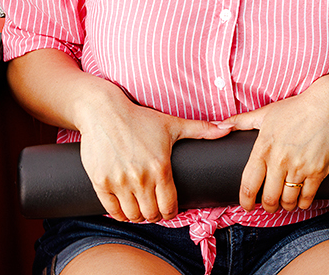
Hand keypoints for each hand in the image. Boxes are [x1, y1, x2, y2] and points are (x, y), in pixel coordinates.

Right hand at [79, 101, 227, 221]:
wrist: (103, 111)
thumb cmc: (139, 118)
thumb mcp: (171, 124)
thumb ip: (201, 129)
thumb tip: (227, 129)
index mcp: (160, 168)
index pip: (169, 207)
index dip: (170, 212)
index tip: (168, 208)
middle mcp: (140, 178)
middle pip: (151, 215)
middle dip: (155, 214)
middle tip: (154, 209)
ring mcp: (119, 182)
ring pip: (132, 215)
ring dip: (137, 215)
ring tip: (140, 208)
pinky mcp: (101, 182)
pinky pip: (112, 211)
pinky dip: (118, 214)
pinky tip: (123, 207)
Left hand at [220, 76, 328, 211]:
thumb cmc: (297, 107)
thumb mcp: (266, 112)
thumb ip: (241, 121)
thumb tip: (219, 126)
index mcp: (263, 148)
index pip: (249, 184)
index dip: (245, 201)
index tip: (247, 206)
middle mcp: (279, 160)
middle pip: (269, 198)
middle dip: (268, 206)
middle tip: (270, 206)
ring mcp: (299, 167)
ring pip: (288, 200)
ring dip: (286, 205)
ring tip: (286, 202)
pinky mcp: (318, 171)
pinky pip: (307, 197)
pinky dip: (303, 203)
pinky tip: (301, 199)